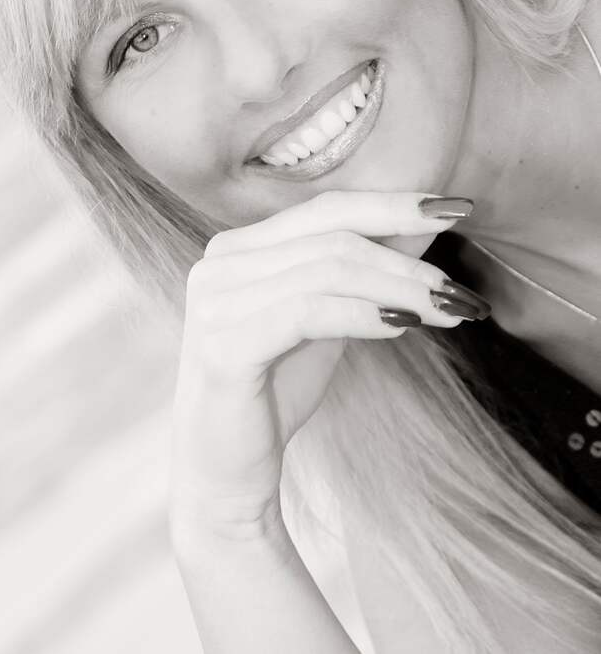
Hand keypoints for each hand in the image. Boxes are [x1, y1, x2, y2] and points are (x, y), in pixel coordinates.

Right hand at [168, 191, 485, 547]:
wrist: (227, 468)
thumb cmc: (275, 387)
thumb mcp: (326, 318)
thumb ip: (360, 273)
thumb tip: (421, 231)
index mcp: (239, 247)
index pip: (327, 209)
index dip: (393, 205)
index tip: (455, 210)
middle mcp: (221, 263)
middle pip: (332, 238)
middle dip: (406, 260)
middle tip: (458, 290)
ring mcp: (216, 302)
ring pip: (327, 273)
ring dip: (398, 290)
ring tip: (445, 311)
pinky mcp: (223, 345)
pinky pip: (307, 313)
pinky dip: (363, 315)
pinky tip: (404, 328)